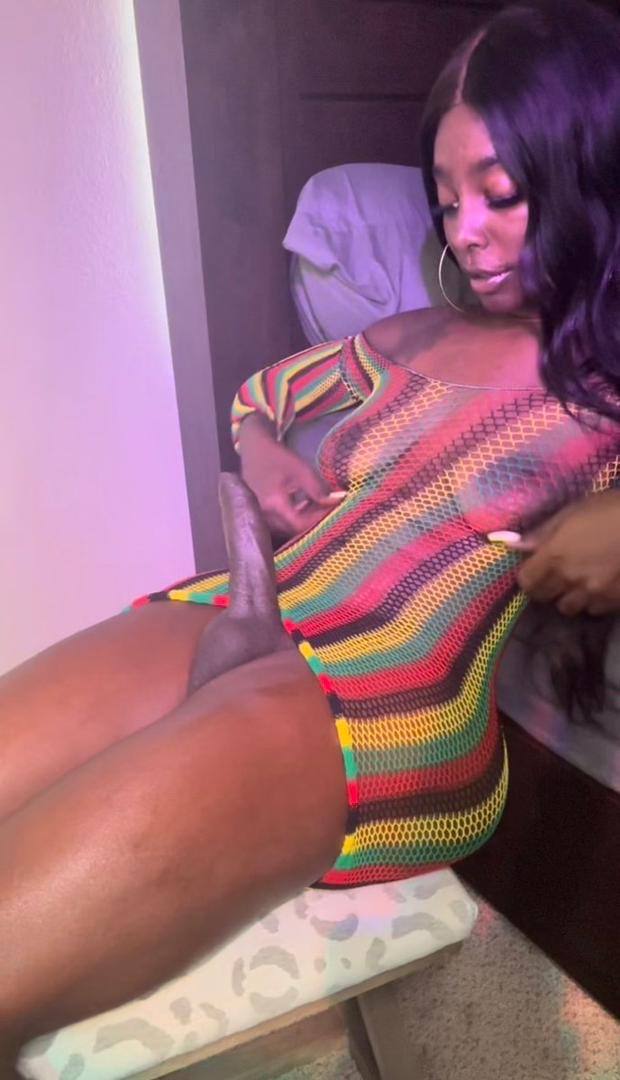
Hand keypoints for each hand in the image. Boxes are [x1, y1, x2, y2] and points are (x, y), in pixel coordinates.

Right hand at [238, 416, 345, 538]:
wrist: (254, 451)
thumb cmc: (278, 458)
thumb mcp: (301, 470)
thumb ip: (317, 489)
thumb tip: (337, 501)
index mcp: (273, 503)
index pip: (299, 523)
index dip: (318, 520)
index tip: (334, 513)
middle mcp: (264, 515)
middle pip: (293, 529)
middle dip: (314, 522)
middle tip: (330, 511)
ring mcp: (261, 516)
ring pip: (287, 528)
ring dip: (304, 521)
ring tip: (319, 507)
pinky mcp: (261, 515)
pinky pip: (281, 523)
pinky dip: (295, 518)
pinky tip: (306, 506)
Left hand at [507, 490, 619, 615]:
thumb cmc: (611, 509)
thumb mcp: (573, 512)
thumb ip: (542, 532)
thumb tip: (513, 545)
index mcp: (554, 555)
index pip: (525, 581)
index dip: (528, 575)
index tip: (535, 568)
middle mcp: (570, 579)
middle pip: (544, 597)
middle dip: (547, 586)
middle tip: (558, 572)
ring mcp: (594, 594)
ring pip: (569, 608)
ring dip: (571, 596)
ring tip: (582, 579)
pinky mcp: (615, 602)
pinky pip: (595, 610)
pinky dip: (595, 601)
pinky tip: (603, 584)